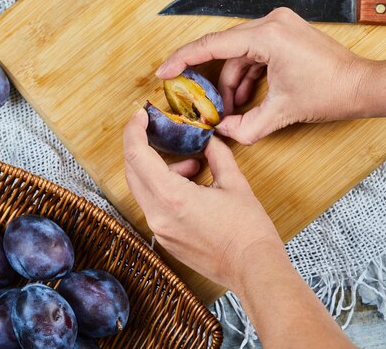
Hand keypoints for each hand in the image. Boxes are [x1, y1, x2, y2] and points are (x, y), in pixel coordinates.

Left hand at [123, 109, 282, 289]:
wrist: (253, 270)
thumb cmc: (248, 230)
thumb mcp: (235, 184)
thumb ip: (216, 155)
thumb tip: (208, 140)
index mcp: (172, 197)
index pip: (137, 155)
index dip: (134, 131)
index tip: (140, 115)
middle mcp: (157, 215)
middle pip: (132, 171)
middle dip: (141, 146)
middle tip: (156, 130)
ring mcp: (158, 229)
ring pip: (142, 188)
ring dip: (157, 169)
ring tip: (191, 167)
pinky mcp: (164, 239)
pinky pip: (153, 205)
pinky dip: (163, 188)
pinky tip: (189, 186)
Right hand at [156, 8, 374, 144]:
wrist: (362, 86)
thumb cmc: (330, 92)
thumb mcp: (282, 113)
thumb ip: (245, 126)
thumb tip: (222, 132)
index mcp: (266, 36)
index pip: (212, 44)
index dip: (183, 59)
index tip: (163, 72)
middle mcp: (270, 23)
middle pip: (223, 51)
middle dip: (212, 82)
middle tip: (197, 101)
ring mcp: (277, 26)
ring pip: (236, 56)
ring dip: (231, 84)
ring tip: (232, 111)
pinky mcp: (281, 34)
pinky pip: (251, 55)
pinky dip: (245, 77)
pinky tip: (246, 99)